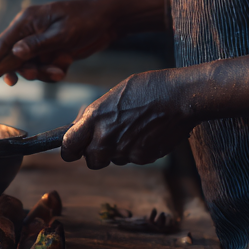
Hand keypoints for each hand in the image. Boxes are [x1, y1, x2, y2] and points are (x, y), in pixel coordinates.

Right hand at [0, 0, 121, 85]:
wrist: (109, 20)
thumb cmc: (85, 20)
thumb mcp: (61, 34)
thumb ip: (37, 45)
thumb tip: (14, 54)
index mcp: (27, 21)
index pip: (2, 43)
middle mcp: (30, 32)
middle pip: (14, 59)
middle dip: (26, 70)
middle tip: (35, 75)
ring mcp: (41, 43)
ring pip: (31, 67)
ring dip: (43, 73)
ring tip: (60, 69)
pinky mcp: (52, 52)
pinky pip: (45, 69)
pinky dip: (53, 72)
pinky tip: (66, 64)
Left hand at [60, 70, 192, 167]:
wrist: (180, 97)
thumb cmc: (147, 88)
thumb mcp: (113, 95)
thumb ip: (95, 115)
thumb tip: (79, 128)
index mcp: (95, 118)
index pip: (69, 146)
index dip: (69, 150)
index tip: (72, 149)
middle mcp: (107, 137)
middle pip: (92, 161)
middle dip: (95, 154)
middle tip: (105, 140)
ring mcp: (126, 150)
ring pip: (114, 160)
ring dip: (118, 151)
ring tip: (133, 128)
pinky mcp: (144, 157)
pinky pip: (133, 159)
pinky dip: (136, 150)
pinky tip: (146, 132)